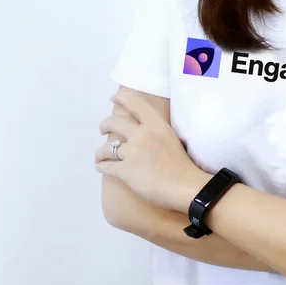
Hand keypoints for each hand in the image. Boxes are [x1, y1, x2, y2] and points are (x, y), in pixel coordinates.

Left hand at [95, 91, 206, 212]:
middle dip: (104, 125)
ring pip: (107, 147)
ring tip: (99, 156)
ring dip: (100, 152)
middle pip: (114, 123)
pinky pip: (106, 166)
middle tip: (103, 130)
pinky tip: (100, 167)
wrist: (185, 186)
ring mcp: (132, 152)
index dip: (121, 98)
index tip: (113, 98)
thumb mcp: (171, 138)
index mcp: (156, 124)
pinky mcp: (126, 170)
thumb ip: (157, 131)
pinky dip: (101, 166)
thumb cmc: (182, 164)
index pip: (135, 103)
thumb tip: (144, 129)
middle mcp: (142, 134)